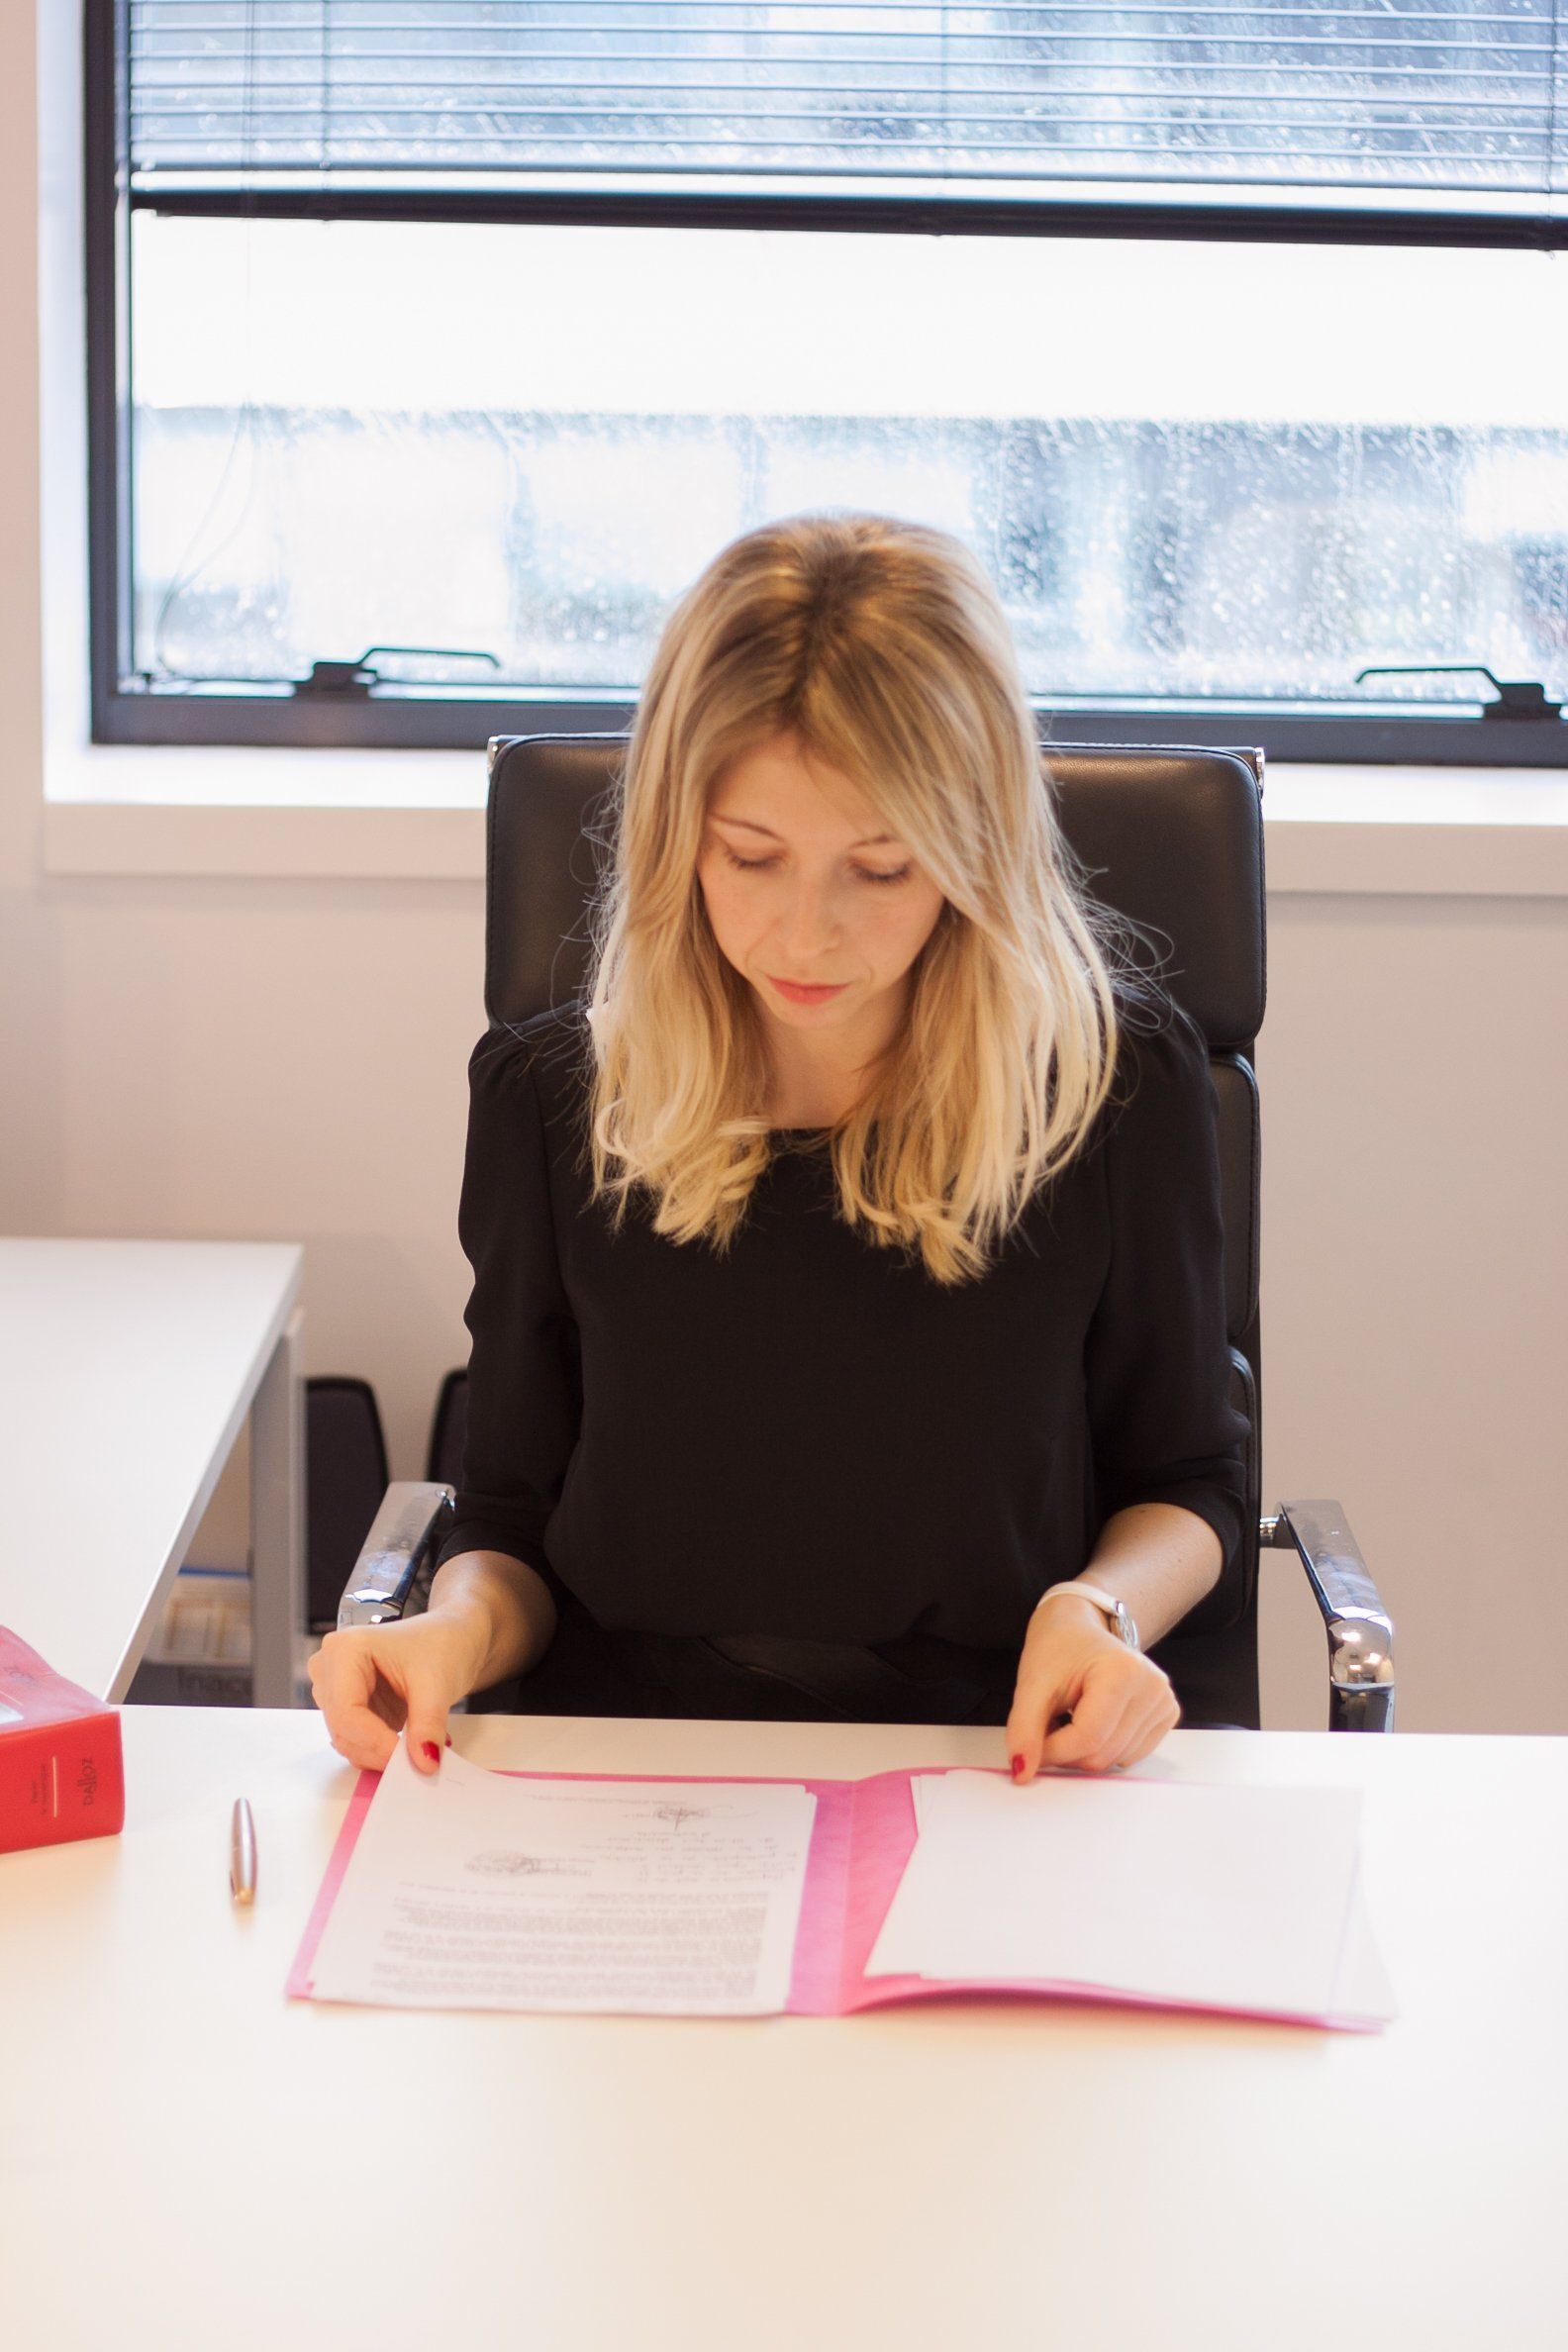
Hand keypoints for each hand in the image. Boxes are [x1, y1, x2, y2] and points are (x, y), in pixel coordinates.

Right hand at [306, 1611, 487, 1774]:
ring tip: (417, 1747)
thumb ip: (427, 1725)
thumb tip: (424, 1762)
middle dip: (379, 1750)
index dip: (374, 1742)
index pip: (346, 1711)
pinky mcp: (346, 1705)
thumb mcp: (438, 1683)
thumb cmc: (442, 1643)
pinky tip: (407, 1743)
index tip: (409, 1759)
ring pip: (346, 1739)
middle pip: (342, 1729)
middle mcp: (330, 1667)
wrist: (451, 1636)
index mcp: (344, 1649)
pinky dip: (381, 1748)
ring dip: (380, 1752)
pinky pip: (355, 1740)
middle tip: (418, 1760)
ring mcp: (335, 1687)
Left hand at [1005, 1597, 1179, 1781]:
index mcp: (1124, 1671)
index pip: (1087, 1737)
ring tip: (1071, 1717)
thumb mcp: (1032, 1685)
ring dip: (1083, 1751)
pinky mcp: (1167, 1715)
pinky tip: (1093, 1721)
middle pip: (1102, 1754)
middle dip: (1066, 1751)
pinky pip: (1129, 1756)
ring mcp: (1165, 1702)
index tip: (1030, 1745)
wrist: (1079, 1629)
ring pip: (1115, 1760)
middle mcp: (1154, 1687)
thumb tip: (1022, 1773)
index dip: (1052, 1751)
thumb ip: (1024, 1730)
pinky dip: (1104, 1748)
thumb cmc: (1058, 1651)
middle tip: (1050, 1724)